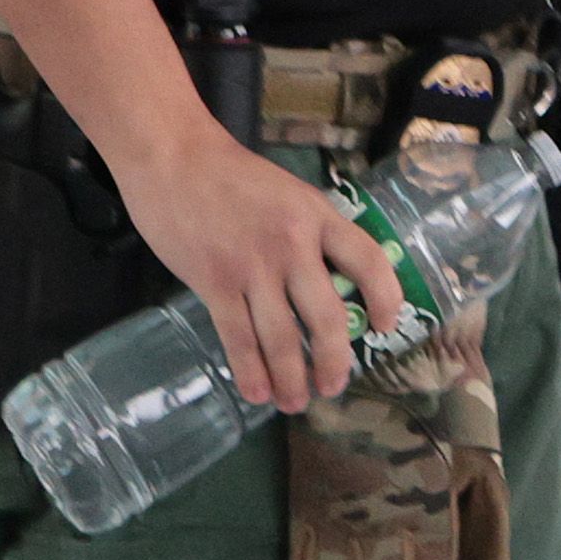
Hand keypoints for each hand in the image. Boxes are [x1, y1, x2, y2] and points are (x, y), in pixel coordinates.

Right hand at [113, 120, 414, 413]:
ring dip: (291, 378)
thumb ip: (314, 233)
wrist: (174, 157)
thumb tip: (336, 282)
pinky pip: (237, 337)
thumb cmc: (234, 177)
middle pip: (327, 317)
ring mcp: (252, 266)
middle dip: (333, 361)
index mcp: (319, 218)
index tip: (386, 328)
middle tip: (332, 386)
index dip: (386, 299)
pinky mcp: (214, 281)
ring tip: (294, 402)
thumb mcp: (291, 194)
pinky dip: (250, 370)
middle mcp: (293, 245)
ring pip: (280, 337)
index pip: (369, 262)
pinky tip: (257, 391)